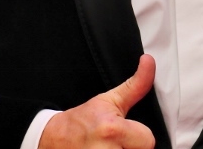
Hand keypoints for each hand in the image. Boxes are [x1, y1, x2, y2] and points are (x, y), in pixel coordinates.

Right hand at [40, 54, 155, 148]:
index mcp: (112, 130)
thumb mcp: (109, 100)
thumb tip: (149, 61)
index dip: (141, 137)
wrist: (53, 139)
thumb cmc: (83, 121)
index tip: (129, 133)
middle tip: (117, 142)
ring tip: (111, 147)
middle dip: (131, 148)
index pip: (148, 141)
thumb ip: (136, 85)